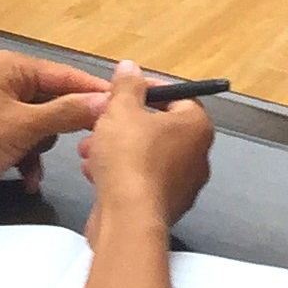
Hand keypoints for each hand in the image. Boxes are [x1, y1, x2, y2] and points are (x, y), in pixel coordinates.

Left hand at [0, 48, 110, 194]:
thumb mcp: (22, 128)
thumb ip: (65, 113)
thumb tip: (107, 102)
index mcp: (16, 68)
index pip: (69, 76)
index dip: (97, 93)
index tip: (129, 106)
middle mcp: (11, 80)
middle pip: (57, 101)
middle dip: (63, 130)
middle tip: (86, 150)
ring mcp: (1, 106)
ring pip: (43, 125)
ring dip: (41, 151)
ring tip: (34, 170)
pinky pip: (25, 140)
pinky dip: (27, 160)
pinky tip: (26, 181)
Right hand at [77, 62, 213, 227]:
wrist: (127, 219)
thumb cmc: (130, 158)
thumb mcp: (121, 109)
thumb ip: (126, 86)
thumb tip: (130, 68)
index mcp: (196, 127)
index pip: (177, 97)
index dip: (147, 90)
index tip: (123, 91)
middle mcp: (197, 156)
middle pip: (158, 128)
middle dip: (124, 123)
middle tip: (101, 121)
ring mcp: (182, 186)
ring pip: (146, 156)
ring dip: (116, 148)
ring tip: (89, 148)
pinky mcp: (163, 208)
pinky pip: (141, 181)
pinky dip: (120, 174)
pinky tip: (94, 172)